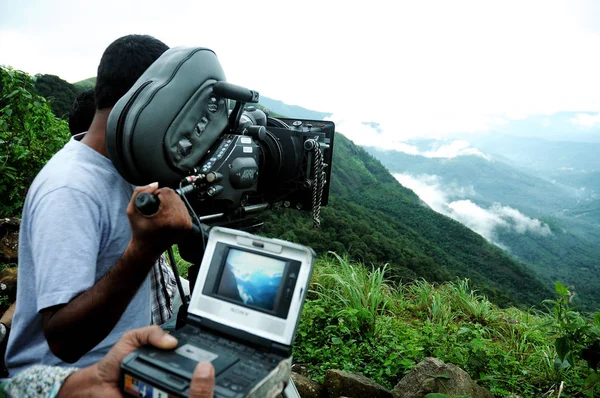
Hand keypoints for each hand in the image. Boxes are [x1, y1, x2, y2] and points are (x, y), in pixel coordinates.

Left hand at [58, 325, 215, 396]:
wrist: (98, 386)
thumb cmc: (114, 362)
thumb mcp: (133, 338)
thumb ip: (150, 333)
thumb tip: (172, 341)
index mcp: (164, 360)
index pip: (184, 359)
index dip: (192, 358)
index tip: (200, 358)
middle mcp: (165, 377)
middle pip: (186, 377)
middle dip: (188, 376)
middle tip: (191, 374)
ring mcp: (161, 391)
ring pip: (178, 392)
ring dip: (179, 389)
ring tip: (168, 385)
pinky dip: (168, 397)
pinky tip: (163, 393)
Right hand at [127, 183, 192, 255]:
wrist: (147, 249)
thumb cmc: (139, 231)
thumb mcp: (132, 210)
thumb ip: (140, 192)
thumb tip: (155, 184)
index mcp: (169, 218)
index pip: (167, 192)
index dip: (157, 194)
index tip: (152, 202)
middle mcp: (181, 221)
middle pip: (175, 195)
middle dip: (164, 197)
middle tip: (156, 206)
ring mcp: (186, 225)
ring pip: (180, 200)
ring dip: (170, 202)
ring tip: (161, 210)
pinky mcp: (188, 226)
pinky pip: (183, 208)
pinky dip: (175, 208)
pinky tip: (167, 214)